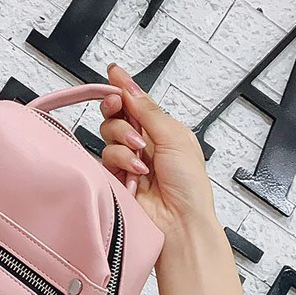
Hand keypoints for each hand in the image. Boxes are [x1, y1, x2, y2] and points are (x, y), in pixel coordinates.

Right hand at [99, 64, 218, 245]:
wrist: (180, 221)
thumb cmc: (189, 186)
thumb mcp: (175, 137)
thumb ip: (149, 112)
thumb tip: (131, 89)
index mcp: (161, 130)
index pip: (136, 103)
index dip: (123, 87)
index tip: (114, 72)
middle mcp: (142, 144)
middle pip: (115, 115)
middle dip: (116, 110)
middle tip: (116, 107)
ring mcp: (127, 162)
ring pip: (108, 136)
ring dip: (124, 141)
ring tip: (141, 158)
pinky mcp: (114, 179)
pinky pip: (106, 159)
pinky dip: (121, 163)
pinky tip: (135, 174)